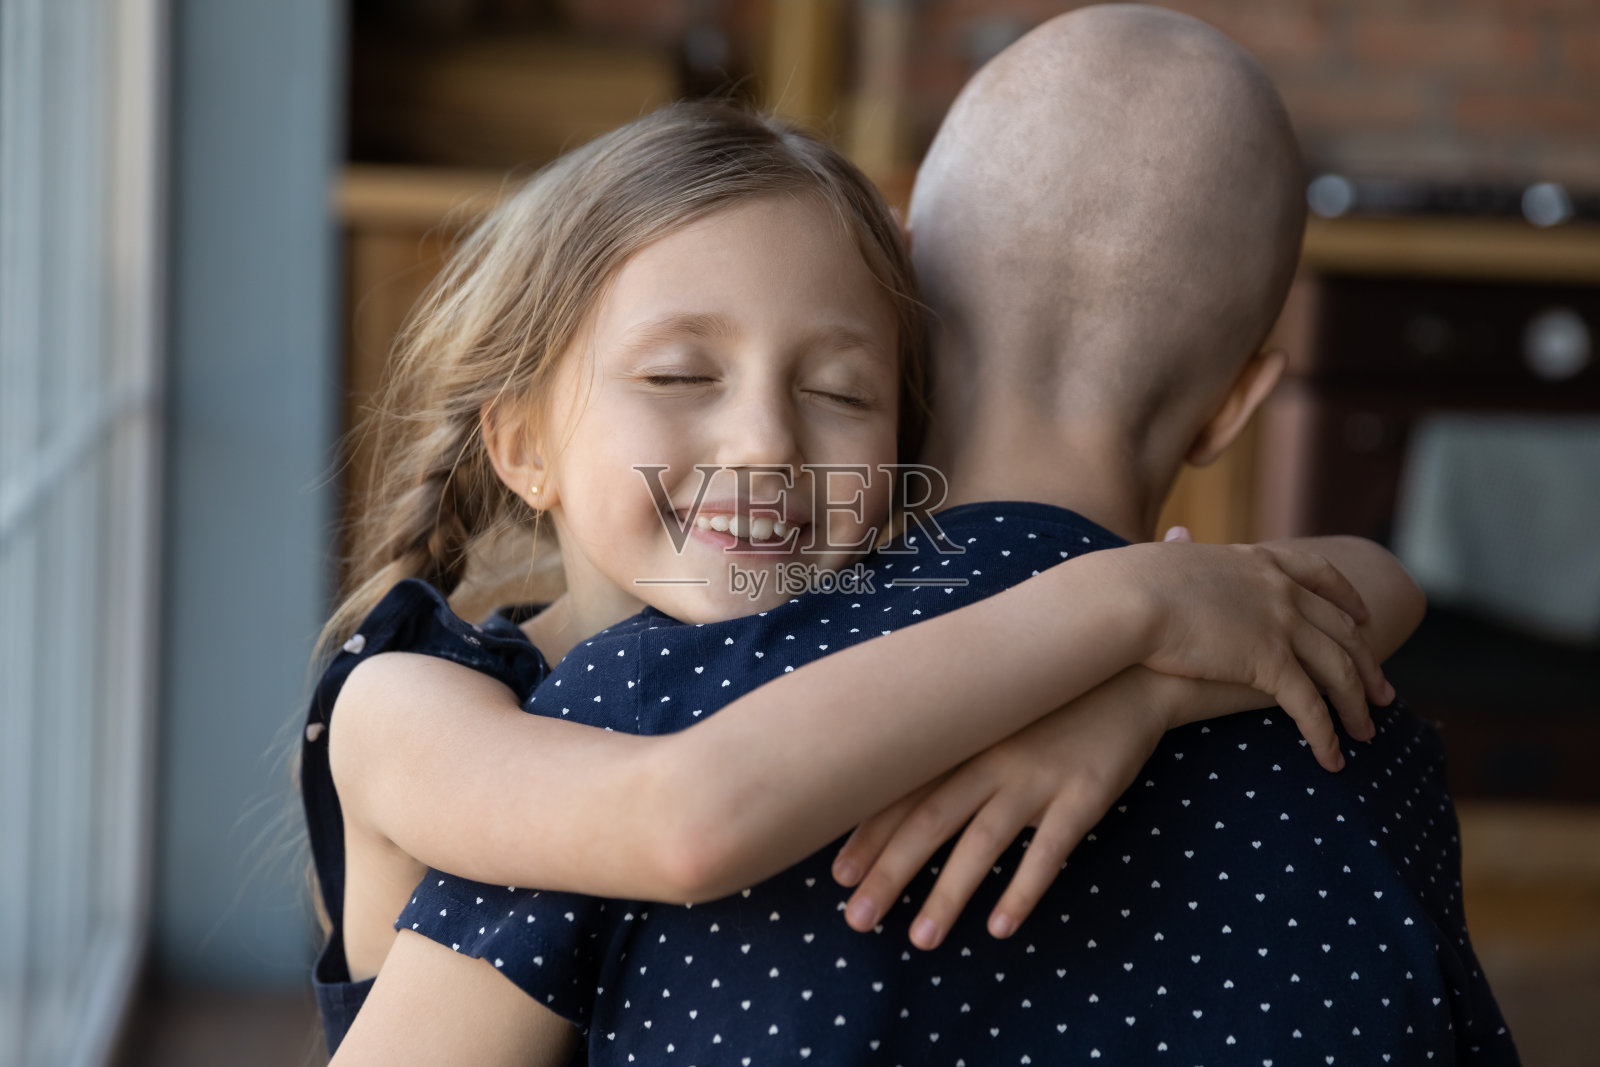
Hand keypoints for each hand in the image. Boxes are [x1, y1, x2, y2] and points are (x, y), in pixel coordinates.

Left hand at [832, 668, 1172, 950]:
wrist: (1132, 674)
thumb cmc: (1050, 701)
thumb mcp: (994, 712)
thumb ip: (953, 742)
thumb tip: (895, 776)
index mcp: (964, 738)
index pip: (904, 791)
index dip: (868, 834)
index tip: (838, 876)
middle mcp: (991, 758)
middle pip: (929, 821)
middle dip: (889, 873)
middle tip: (856, 920)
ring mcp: (1037, 778)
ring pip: (982, 842)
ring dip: (949, 894)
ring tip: (921, 939)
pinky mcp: (1084, 796)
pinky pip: (1049, 851)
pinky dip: (1023, 889)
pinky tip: (1000, 927)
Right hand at [1112, 540, 1389, 770]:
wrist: (1129, 598)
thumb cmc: (1131, 581)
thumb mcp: (1169, 557)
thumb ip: (1183, 551)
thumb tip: (1178, 536)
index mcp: (1258, 561)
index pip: (1320, 575)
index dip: (1348, 598)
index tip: (1364, 617)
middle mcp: (1281, 590)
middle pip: (1343, 629)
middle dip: (1368, 665)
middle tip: (1385, 695)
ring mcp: (1281, 625)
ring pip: (1338, 671)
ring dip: (1357, 706)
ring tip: (1367, 735)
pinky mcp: (1270, 663)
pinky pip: (1310, 706)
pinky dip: (1325, 735)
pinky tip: (1332, 759)